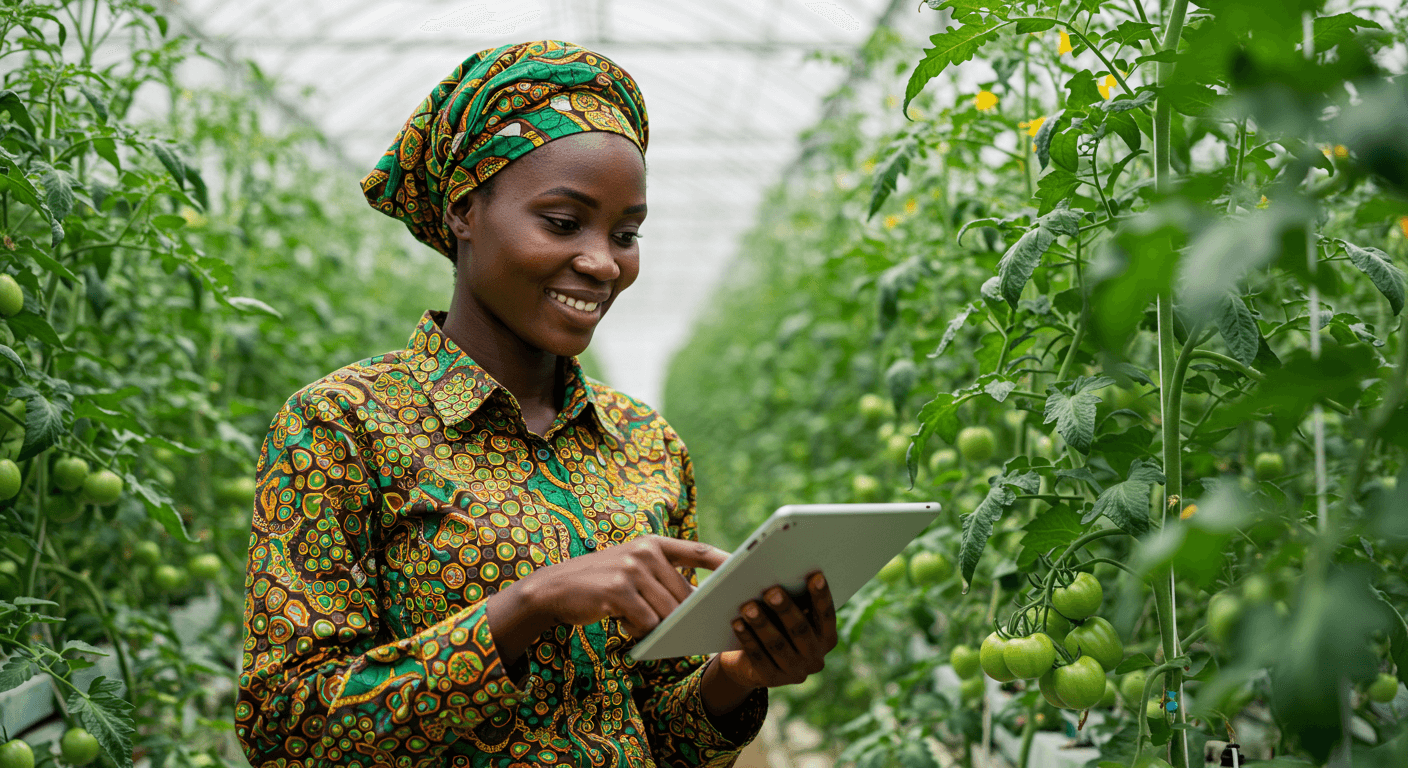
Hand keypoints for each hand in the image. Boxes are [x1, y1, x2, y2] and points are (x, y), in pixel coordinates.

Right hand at [524, 534, 729, 637]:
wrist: (554, 588)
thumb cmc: (600, 583)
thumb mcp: (632, 568)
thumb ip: (662, 577)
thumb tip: (696, 603)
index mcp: (653, 543)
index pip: (697, 551)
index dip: (724, 560)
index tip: (746, 569)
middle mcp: (644, 552)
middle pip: (683, 595)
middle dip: (680, 615)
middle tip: (669, 624)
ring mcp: (631, 570)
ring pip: (667, 612)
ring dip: (655, 624)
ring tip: (632, 617)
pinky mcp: (618, 591)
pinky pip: (646, 623)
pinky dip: (637, 630)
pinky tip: (620, 621)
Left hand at [716, 570, 836, 688]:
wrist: (753, 663)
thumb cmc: (774, 625)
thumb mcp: (786, 614)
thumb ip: (791, 597)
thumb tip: (780, 570)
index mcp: (827, 638)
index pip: (826, 616)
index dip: (822, 596)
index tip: (815, 576)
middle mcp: (815, 658)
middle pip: (801, 631)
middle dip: (786, 610)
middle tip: (772, 591)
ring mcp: (795, 672)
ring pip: (778, 645)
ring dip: (762, 624)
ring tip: (748, 606)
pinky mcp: (772, 680)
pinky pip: (759, 658)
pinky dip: (747, 639)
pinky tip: (738, 623)